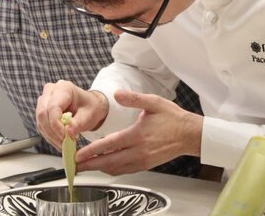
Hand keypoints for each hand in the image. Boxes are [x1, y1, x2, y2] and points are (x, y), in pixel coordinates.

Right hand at [35, 80, 109, 150]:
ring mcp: (44, 100)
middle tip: (64, 144)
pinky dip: (50, 136)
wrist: (88, 106)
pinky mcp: (42, 110)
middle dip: (52, 132)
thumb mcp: (88, 115)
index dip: (56, 125)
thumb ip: (78, 124)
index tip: (64, 137)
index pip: (53, 107)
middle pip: (43, 113)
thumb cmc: (90, 107)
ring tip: (63, 145)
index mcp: (64, 88)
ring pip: (40, 121)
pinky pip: (41, 125)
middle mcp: (51, 91)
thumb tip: (68, 133)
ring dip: (50, 136)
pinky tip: (59, 142)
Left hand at [74, 89, 202, 174]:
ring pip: (116, 169)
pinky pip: (124, 171)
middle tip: (74, 166)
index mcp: (138, 135)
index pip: (109, 145)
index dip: (92, 152)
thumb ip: (134, 98)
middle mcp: (139, 151)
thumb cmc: (172, 118)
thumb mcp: (154, 102)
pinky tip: (104, 166)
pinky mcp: (146, 165)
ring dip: (99, 169)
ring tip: (85, 166)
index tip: (78, 154)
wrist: (189, 134)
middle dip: (89, 165)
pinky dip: (111, 169)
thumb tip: (116, 93)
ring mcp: (142, 160)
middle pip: (109, 162)